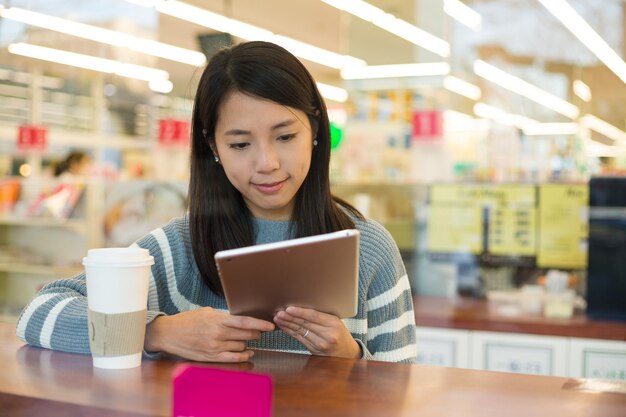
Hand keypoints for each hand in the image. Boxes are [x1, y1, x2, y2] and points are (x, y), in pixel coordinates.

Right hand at [145, 307, 274, 362]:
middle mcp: (218, 334)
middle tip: (260, 331)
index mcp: (218, 320)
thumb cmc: (188, 320)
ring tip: (251, 339)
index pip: (245, 322)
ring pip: (241, 346)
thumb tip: (240, 318)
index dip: (260, 324)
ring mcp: (215, 347)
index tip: (270, 326)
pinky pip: (233, 358)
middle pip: (246, 334)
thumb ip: (224, 316)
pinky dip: (243, 356)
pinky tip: (248, 352)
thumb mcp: (207, 312)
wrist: (169, 333)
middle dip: (256, 333)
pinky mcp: (211, 357)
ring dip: (248, 343)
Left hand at [273, 306, 360, 358]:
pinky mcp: (314, 350)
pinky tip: (284, 326)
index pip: (314, 317)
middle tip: (279, 312)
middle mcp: (327, 335)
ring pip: (300, 332)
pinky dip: (290, 332)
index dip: (300, 312)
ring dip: (287, 324)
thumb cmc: (340, 333)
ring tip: (278, 318)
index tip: (289, 309)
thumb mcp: (336, 321)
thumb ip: (322, 316)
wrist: (347, 353)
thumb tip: (302, 306)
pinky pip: (299, 339)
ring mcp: (320, 344)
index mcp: (333, 324)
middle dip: (290, 318)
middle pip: (305, 324)